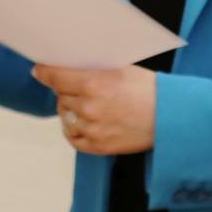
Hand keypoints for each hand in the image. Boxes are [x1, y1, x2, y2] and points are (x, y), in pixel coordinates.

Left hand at [32, 65, 156, 155]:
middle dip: (66, 90)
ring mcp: (93, 129)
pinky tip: (82, 122)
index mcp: (93, 84)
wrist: (172, 117)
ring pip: (65, 116)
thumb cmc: (149, 89)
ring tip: (86, 104)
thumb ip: (93, 69)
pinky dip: (74, 129)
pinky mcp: (99, 146)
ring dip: (70, 109)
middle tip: (79, 87)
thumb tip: (70, 65)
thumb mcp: (121, 69)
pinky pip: (73, 138)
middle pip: (61, 96)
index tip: (39, 70)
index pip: (56, 77)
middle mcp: (89, 107)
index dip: (45, 72)